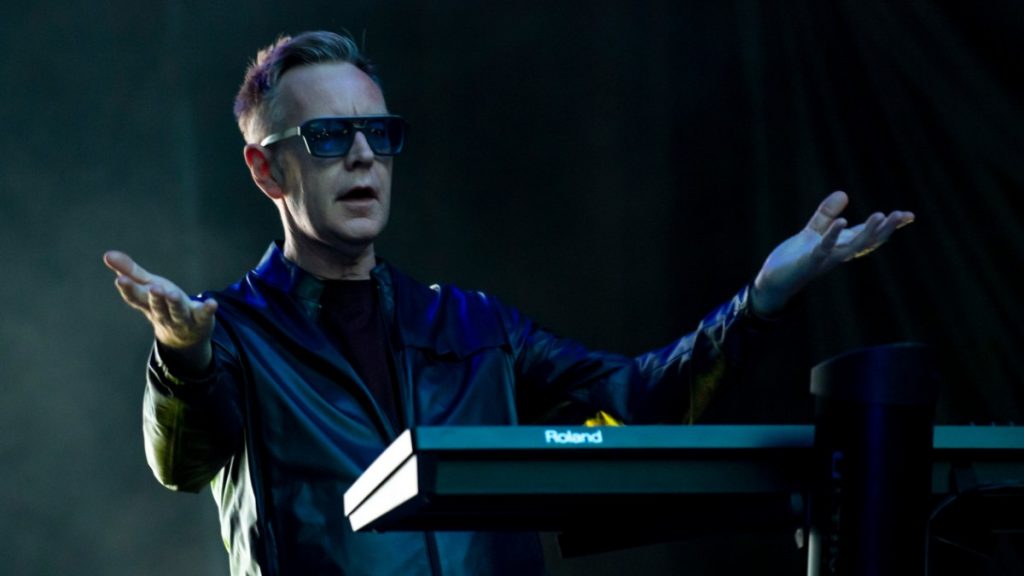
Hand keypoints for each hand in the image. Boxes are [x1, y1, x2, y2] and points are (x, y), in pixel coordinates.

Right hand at [103, 250, 216, 371]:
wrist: (184, 336)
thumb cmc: (162, 304)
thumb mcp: (147, 286)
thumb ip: (130, 271)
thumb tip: (107, 254)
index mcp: (148, 304)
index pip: (135, 298)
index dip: (128, 289)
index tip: (120, 279)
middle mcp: (163, 313)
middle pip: (157, 306)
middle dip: (155, 298)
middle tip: (153, 287)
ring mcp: (181, 319)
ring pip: (177, 312)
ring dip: (174, 304)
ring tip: (173, 293)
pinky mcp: (200, 321)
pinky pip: (204, 316)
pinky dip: (207, 310)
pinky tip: (211, 303)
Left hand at [750, 191, 914, 316]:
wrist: (773, 280)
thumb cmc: (795, 258)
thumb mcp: (813, 231)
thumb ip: (826, 214)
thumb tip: (844, 193)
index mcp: (841, 246)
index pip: (869, 234)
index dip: (888, 226)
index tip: (909, 215)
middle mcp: (838, 254)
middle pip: (868, 241)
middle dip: (886, 229)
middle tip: (903, 214)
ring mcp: (826, 260)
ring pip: (853, 246)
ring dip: (868, 232)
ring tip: (881, 215)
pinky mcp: (809, 262)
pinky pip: (824, 248)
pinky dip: (833, 235)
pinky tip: (842, 222)